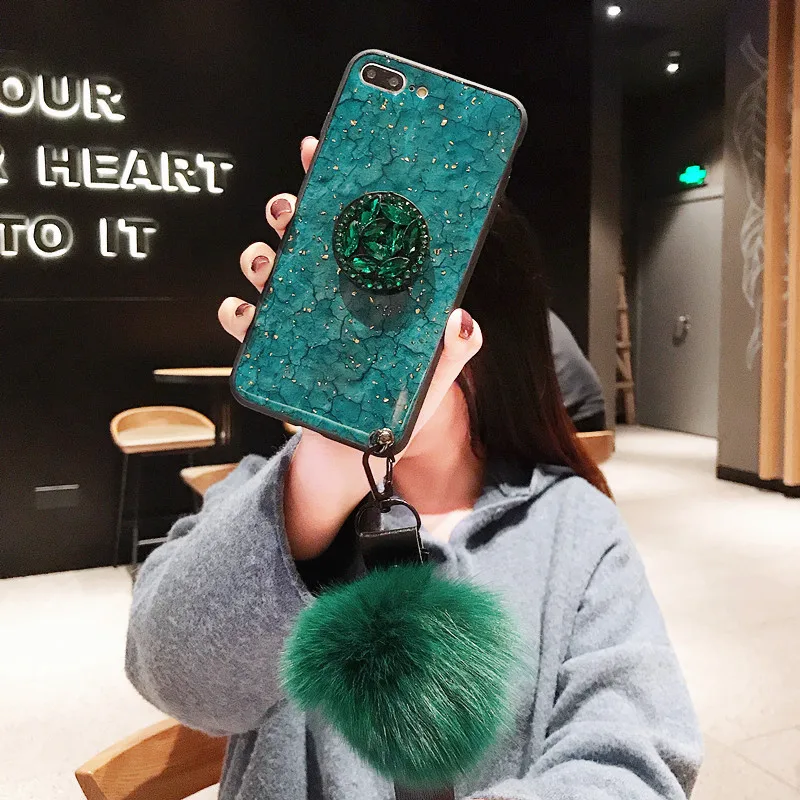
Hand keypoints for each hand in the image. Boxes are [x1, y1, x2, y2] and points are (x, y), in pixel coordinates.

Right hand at [217, 136, 482, 557]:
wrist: (357, 453)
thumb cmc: (393, 412)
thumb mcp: (430, 380)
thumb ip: (450, 353)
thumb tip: (462, 320)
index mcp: (367, 288)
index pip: (352, 226)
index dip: (336, 184)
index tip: (322, 152)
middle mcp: (328, 294)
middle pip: (302, 236)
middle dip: (291, 212)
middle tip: (292, 207)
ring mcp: (298, 319)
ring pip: (268, 269)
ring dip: (262, 256)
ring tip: (268, 259)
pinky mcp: (274, 351)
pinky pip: (246, 324)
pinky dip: (237, 313)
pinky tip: (244, 313)